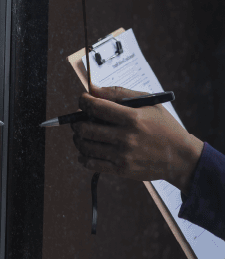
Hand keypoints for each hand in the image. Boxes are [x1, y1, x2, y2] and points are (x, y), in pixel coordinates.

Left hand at [72, 85, 203, 190]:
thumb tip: (92, 88)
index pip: (95, 107)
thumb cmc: (164, 126)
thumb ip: (119, 92)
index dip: (83, 101)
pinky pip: (91, 164)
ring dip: (78, 138)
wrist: (181, 158)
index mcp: (132, 118)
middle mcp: (126, 137)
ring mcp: (123, 155)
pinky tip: (85, 151)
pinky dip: (82, 157)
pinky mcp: (122, 170)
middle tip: (79, 119)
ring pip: (85, 146)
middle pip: (85, 128)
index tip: (83, 100)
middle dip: (76, 121)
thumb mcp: (149, 103)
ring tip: (82, 134)